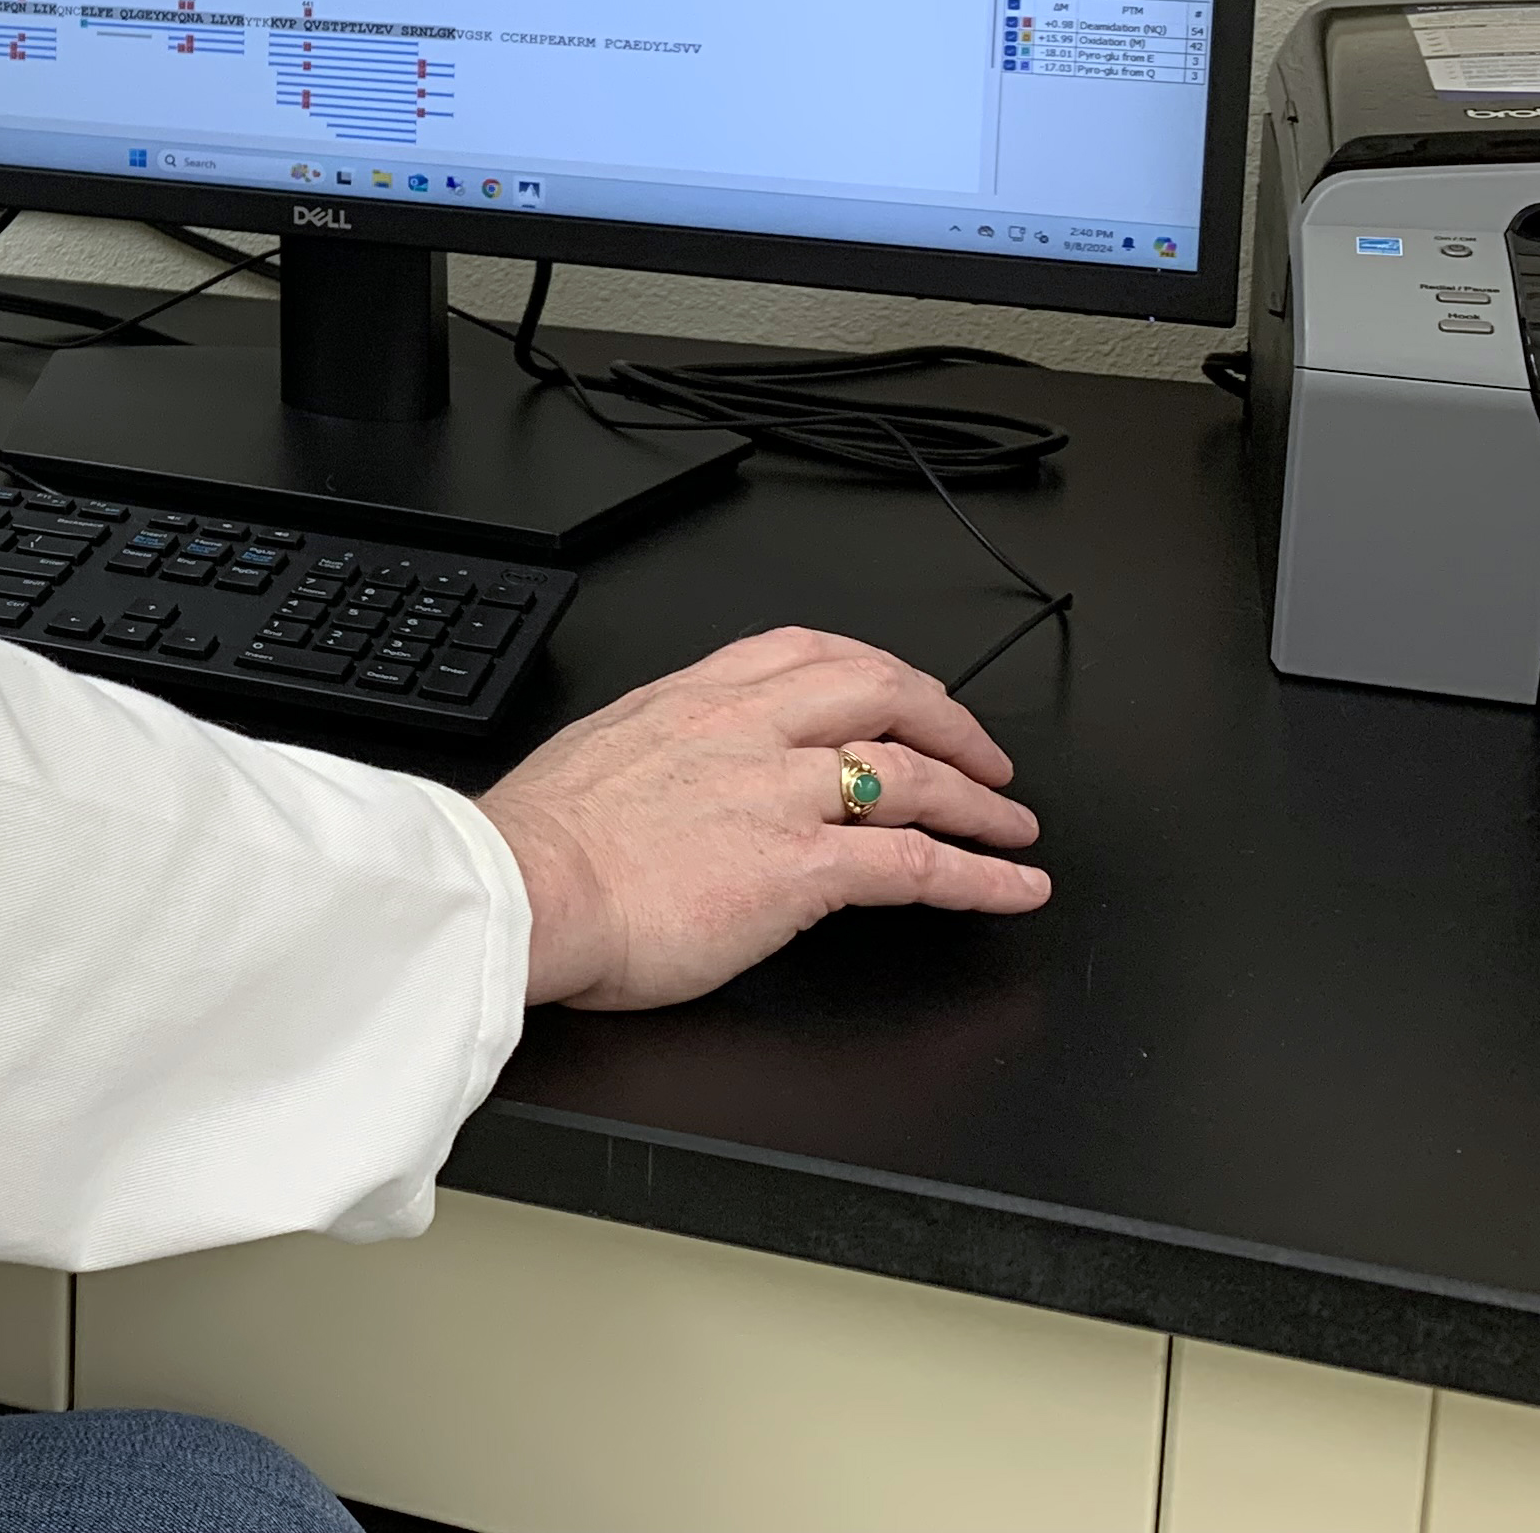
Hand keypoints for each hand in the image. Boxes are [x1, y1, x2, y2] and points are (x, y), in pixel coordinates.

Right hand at [479, 627, 1048, 1011]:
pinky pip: (918, 862)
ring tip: (1015, 825)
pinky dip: (982, 875)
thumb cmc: (539, 844)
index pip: (807, 651)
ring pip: (914, 773)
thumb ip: (657, 752)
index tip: (901, 690)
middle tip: (982, 755)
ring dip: (981, 800)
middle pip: (881, 693)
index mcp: (692, 699)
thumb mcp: (599, 755)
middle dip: (948, 720)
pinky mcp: (804, 865)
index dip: (876, 670)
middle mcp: (748, 729)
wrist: (524, 889)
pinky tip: (1014, 886)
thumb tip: (677, 779)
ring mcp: (782, 792)